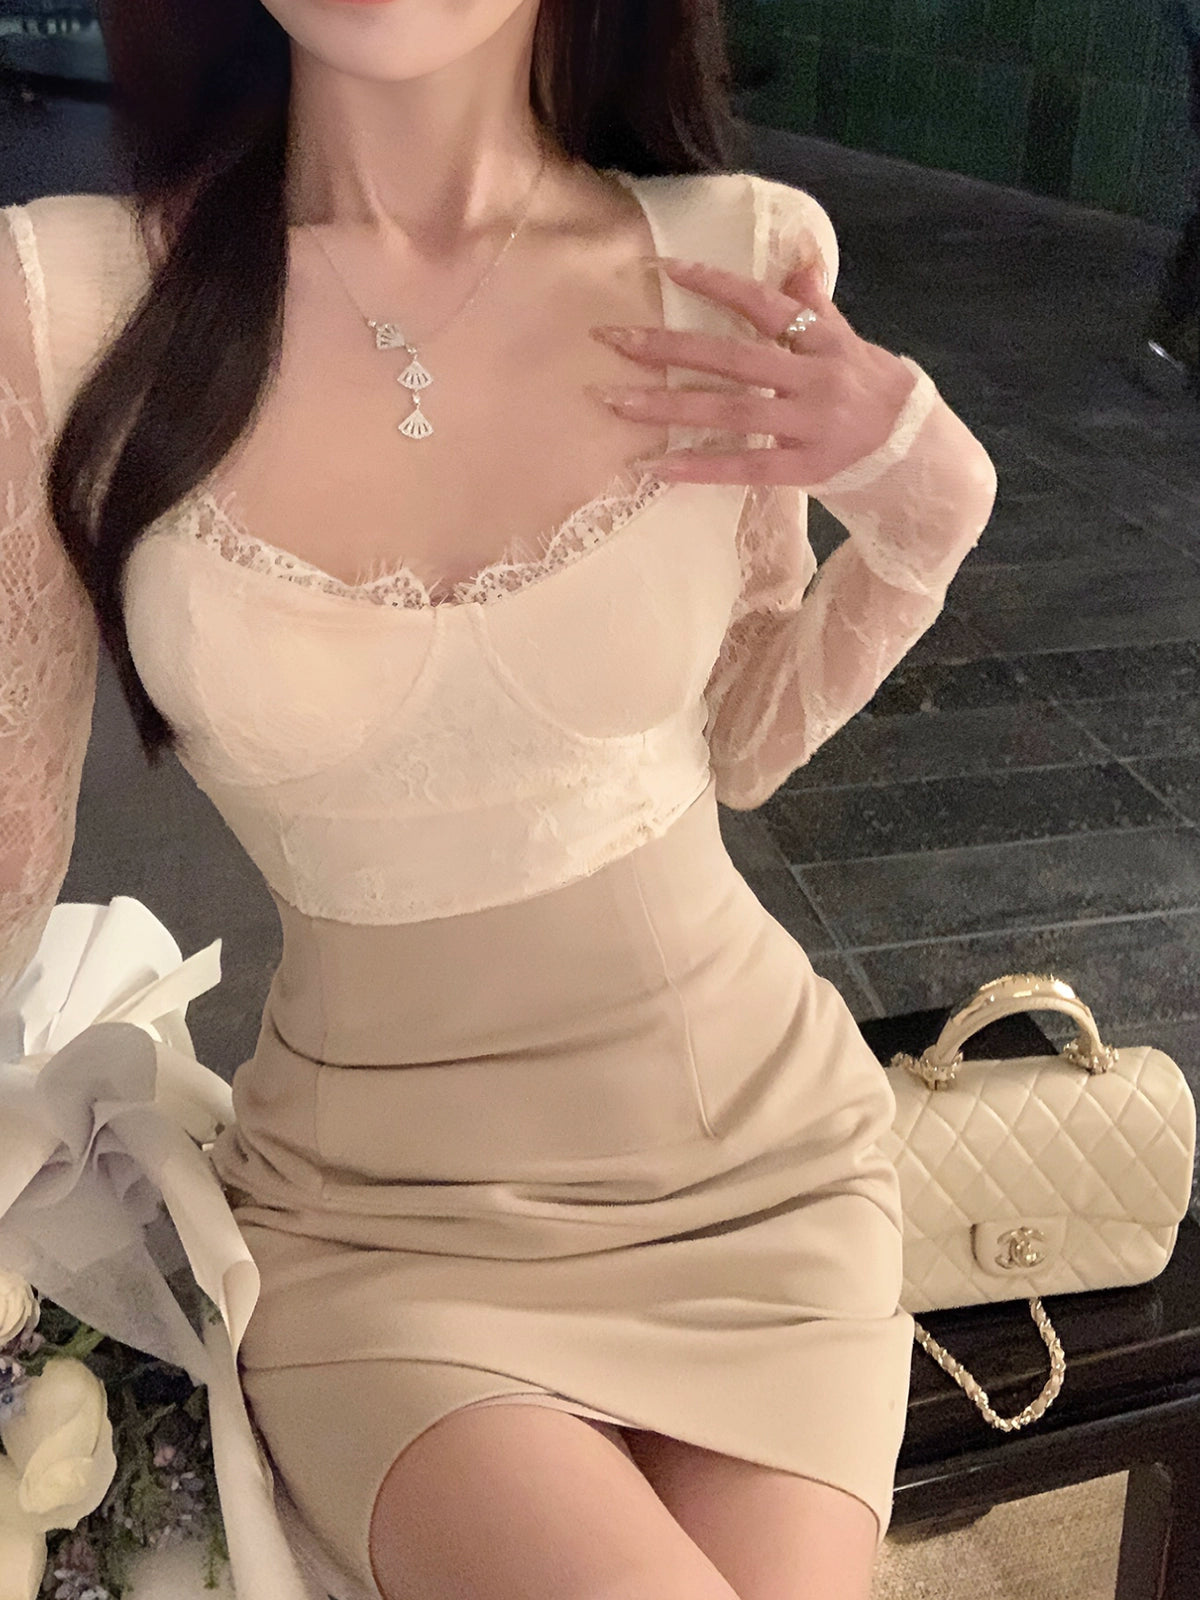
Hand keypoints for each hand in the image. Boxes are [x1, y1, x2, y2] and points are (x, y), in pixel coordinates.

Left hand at [586, 253, 918, 486]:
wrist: (916, 449)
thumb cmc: (870, 389)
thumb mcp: (849, 341)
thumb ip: (815, 306)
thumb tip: (799, 258)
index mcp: (823, 340)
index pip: (762, 304)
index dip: (714, 284)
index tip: (664, 269)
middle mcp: (814, 378)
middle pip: (732, 358)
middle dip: (667, 348)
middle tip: (611, 339)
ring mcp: (809, 425)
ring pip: (730, 412)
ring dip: (667, 407)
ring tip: (614, 402)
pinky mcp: (804, 469)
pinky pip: (745, 467)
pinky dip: (699, 467)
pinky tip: (656, 467)